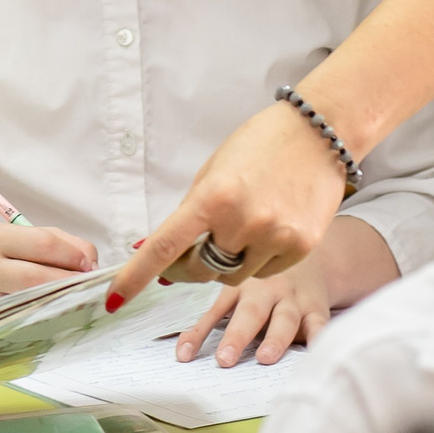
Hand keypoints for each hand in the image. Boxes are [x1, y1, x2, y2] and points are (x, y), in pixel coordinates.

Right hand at [0, 224, 98, 322]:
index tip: (91, 265)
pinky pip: (26, 321)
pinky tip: (60, 314)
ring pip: (33, 302)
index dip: (74, 255)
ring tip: (80, 300)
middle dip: (72, 282)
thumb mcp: (19, 239)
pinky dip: (49, 316)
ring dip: (64, 301)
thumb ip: (59, 242)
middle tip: (92, 287)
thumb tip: (91, 263)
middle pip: (39, 276)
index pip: (44, 243)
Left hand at [109, 102, 344, 309]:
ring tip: (244, 224)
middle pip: (200, 270)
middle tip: (192, 250)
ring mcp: (275, 236)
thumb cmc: (261, 145)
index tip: (114, 299)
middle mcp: (243, 220)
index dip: (136, 276)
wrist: (318, 133)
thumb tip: (157, 254)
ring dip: (227, 262)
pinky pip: (265, 272)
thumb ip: (188, 214)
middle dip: (188, 267)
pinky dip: (259, 259)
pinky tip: (270, 226)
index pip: (165, 246)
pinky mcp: (301, 246)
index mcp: (213, 196)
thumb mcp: (214, 171)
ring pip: (233, 276)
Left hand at [177, 251, 329, 366]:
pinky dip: (319, 337)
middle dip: (237, 336)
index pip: (216, 312)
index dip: (199, 333)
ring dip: (275, 339)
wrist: (309, 257)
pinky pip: (319, 324)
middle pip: (250, 313)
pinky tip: (316, 351)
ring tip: (265, 357)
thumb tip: (182, 351)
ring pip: (284, 319)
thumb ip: (216, 317)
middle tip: (224, 360)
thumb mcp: (238, 290)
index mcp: (240, 286)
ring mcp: (293, 300)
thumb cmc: (265, 284)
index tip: (184, 355)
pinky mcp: (316, 309)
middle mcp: (266, 291)